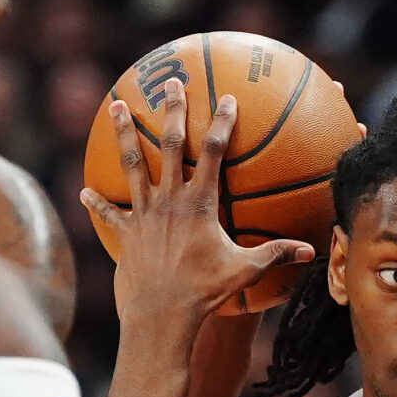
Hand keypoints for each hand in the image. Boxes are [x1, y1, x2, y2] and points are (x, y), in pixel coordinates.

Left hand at [80, 78, 315, 332]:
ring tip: (117, 106)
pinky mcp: (124, 233)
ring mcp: (143, 213)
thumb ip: (276, 254)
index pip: (212, 152)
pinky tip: (84, 192)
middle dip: (172, 110)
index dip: (221, 123)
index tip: (226, 98)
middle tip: (170, 83)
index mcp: (199, 203)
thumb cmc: (205, 292)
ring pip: (132, 163)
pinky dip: (97, 202)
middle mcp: (168, 200)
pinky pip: (108, 213)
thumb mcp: (245, 271)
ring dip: (124, 133)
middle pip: (169, 144)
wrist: (161, 314)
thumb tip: (312, 251)